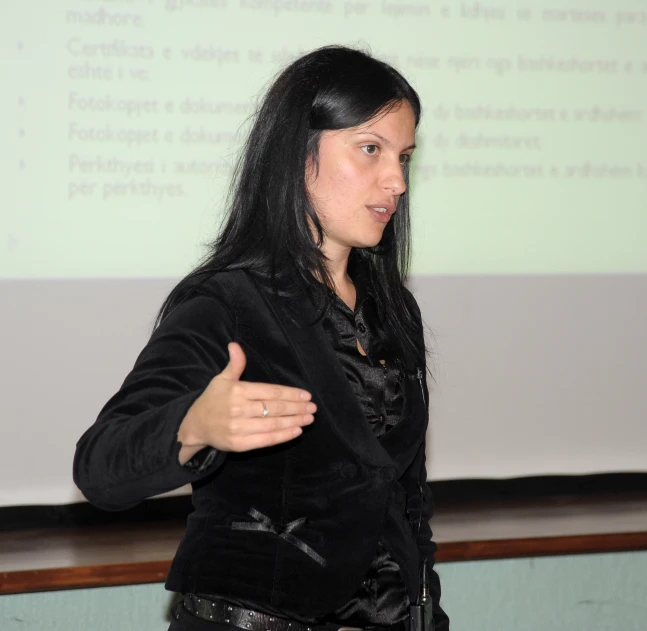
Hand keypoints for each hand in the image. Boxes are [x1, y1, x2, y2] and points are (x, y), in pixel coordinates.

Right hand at [177, 342, 314, 462]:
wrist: (194, 426)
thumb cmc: (212, 400)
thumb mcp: (221, 379)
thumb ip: (235, 364)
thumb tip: (235, 345)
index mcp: (237, 391)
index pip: (270, 392)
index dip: (290, 394)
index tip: (306, 395)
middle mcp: (239, 409)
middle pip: (274, 408)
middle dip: (297, 407)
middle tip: (313, 407)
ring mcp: (239, 428)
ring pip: (272, 424)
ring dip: (294, 421)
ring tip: (309, 418)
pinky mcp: (239, 444)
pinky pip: (266, 440)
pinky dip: (283, 436)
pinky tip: (296, 431)